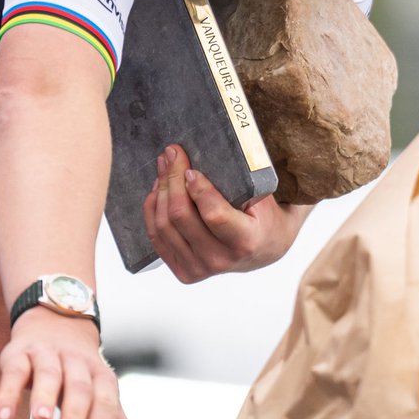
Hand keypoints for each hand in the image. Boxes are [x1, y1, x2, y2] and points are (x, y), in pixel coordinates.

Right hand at [0, 307, 142, 418]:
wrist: (57, 326)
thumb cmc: (84, 384)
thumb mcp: (104, 411)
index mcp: (104, 381)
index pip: (108, 403)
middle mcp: (80, 365)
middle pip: (81, 389)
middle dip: (76, 415)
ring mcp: (49, 357)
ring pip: (50, 375)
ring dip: (45, 398)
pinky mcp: (20, 354)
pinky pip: (15, 371)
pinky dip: (8, 393)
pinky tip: (3, 417)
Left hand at [142, 144, 311, 283]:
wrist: (264, 250)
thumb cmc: (264, 217)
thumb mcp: (263, 197)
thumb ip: (241, 179)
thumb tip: (210, 147)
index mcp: (245, 242)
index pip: (214, 215)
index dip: (198, 189)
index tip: (191, 169)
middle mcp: (221, 260)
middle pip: (182, 216)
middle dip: (173, 179)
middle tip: (172, 154)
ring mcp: (200, 269)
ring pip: (164, 225)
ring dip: (160, 190)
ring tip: (164, 167)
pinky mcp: (184, 272)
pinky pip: (157, 237)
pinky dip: (153, 209)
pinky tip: (158, 189)